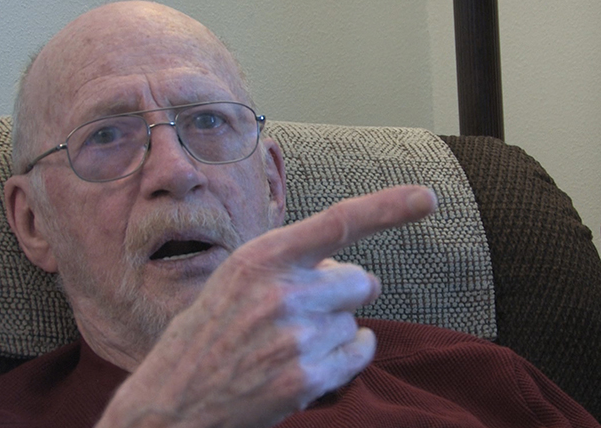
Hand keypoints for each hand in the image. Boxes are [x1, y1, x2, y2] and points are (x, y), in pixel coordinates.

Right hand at [97, 185, 437, 427]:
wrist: (173, 402)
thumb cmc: (208, 334)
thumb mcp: (236, 280)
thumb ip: (292, 264)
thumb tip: (350, 268)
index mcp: (261, 258)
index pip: (338, 222)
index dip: (388, 207)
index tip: (426, 197)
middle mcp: (283, 293)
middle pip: (361, 279)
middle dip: (344, 292)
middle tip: (305, 310)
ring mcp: (297, 339)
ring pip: (355, 319)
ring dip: (333, 329)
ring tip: (286, 344)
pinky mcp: (307, 378)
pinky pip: (360, 351)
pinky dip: (347, 354)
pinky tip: (309, 362)